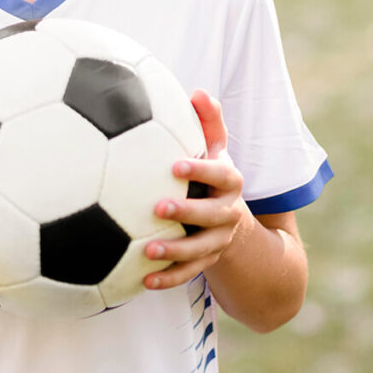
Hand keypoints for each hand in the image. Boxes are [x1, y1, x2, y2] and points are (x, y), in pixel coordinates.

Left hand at [143, 89, 250, 289]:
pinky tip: (142, 280)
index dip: (200, 171)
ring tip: (146, 250)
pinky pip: (187, 275)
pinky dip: (167, 278)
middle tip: (158, 207)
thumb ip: (208, 123)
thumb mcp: (214, 149)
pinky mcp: (205, 262)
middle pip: (212, 215)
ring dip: (174, 252)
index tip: (174, 166)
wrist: (230, 219)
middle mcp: (227, 213)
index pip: (220, 175)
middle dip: (187, 212)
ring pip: (200, 250)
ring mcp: (217, 241)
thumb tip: (198, 92)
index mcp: (229, 183)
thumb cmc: (210, 176)